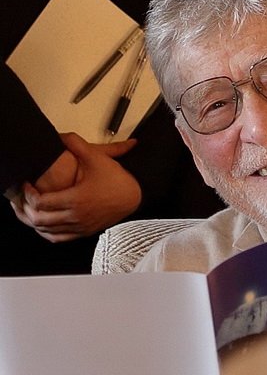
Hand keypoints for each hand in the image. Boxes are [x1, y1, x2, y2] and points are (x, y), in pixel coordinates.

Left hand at [11, 132, 141, 241]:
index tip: (27, 185)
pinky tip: (44, 223)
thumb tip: (60, 135)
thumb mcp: (96, 157)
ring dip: (34, 221)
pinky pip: (59, 238)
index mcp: (76, 199)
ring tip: (31, 209)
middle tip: (24, 197)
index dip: (28, 194)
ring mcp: (80, 227)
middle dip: (26, 208)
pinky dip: (47, 233)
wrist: (134, 196)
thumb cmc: (116, 179)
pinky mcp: (84, 232)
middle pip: (40, 219)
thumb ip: (76, 143)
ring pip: (47, 232)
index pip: (40, 203)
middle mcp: (76, 216)